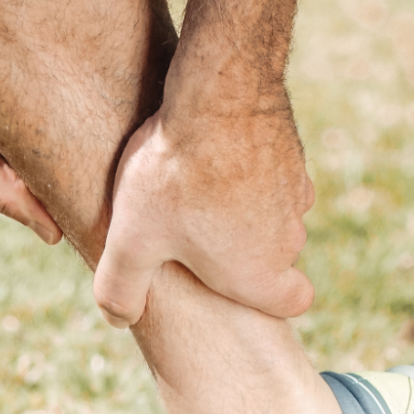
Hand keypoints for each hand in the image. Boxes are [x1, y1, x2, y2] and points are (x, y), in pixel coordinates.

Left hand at [93, 99, 314, 327]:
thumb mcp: (132, 241)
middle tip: (190, 236)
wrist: (218, 94)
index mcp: (259, 272)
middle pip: (274, 258)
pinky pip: (272, 176)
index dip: (268, 299)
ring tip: (193, 192)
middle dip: (240, 254)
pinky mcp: (291, 152)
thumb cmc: (175, 177)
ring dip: (243, 211)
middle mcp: (288, 236)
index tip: (232, 285)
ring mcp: (295, 191)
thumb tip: (118, 319)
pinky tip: (210, 157)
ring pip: (273, 216)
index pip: (293, 303)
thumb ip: (120, 289)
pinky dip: (248, 173)